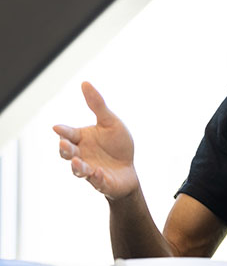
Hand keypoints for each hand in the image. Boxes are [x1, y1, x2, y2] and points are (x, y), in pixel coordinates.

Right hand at [53, 82, 138, 200]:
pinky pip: (97, 182)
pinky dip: (97, 178)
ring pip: (78, 169)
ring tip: (78, 162)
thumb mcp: (110, 122)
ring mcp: (89, 169)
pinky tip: (99, 172)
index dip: (63, 131)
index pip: (68, 133)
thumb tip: (84, 83)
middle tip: (66, 145)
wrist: (128, 168)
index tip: (58, 128)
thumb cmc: (118, 144)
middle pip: (67, 152)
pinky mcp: (101, 182)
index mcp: (81, 139)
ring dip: (77, 166)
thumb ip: (97, 105)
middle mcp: (81, 154)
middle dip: (65, 149)